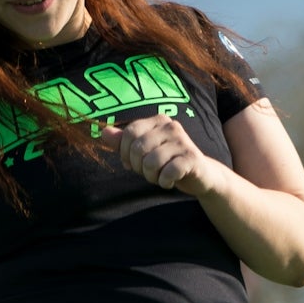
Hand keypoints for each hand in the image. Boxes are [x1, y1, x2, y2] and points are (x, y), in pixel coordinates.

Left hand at [102, 117, 223, 196]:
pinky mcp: (191, 158)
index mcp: (158, 120)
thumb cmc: (168, 162)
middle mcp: (171, 126)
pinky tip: (170, 182)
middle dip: (139, 167)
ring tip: (159, 177)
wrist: (200, 175)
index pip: (129, 132)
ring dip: (151, 177)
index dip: (124, 153)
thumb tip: (103, 132)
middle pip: (138, 149)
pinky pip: (168, 172)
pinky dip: (164, 182)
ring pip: (151, 162)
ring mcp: (182, 141)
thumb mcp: (144, 152)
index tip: (131, 165)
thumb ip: (124, 142)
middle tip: (149, 173)